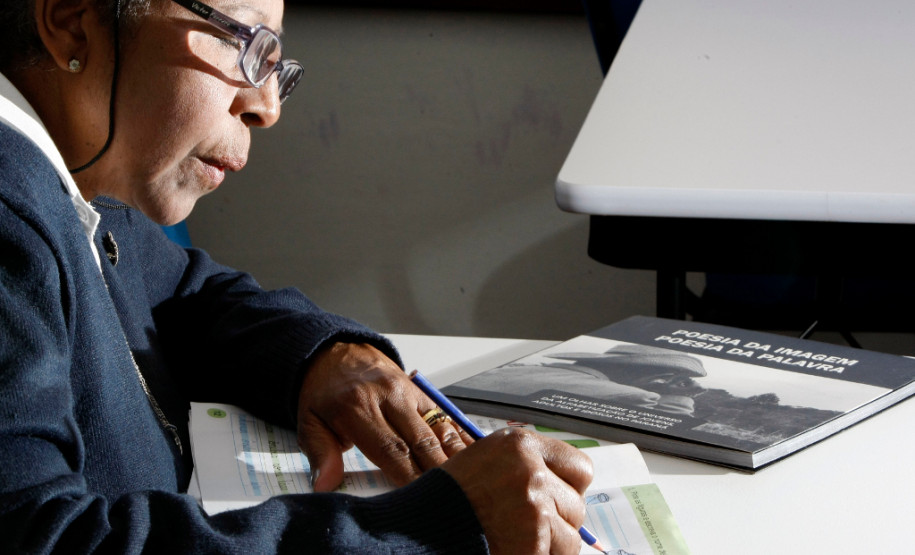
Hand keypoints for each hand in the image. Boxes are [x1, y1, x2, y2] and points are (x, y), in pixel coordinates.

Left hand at [296, 342, 473, 490]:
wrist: (335, 352)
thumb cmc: (323, 393)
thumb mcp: (308, 421)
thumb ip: (320, 453)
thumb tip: (324, 485)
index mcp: (357, 408)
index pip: (390, 450)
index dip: (409, 477)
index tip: (420, 499)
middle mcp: (387, 396)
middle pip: (421, 441)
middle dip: (438, 472)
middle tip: (453, 497)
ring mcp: (407, 391)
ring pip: (438, 427)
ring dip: (455, 455)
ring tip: (470, 481)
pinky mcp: (419, 390)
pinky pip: (443, 415)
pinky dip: (459, 435)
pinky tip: (474, 454)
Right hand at [441, 428, 592, 554]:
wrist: (421, 527)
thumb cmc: (450, 497)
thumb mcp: (486, 461)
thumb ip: (526, 466)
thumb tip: (564, 486)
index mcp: (520, 444)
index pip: (580, 468)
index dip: (568, 489)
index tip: (555, 499)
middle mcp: (531, 470)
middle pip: (576, 505)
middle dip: (558, 521)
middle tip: (527, 526)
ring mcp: (534, 506)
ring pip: (570, 536)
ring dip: (550, 545)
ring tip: (517, 540)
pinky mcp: (534, 538)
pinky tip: (515, 549)